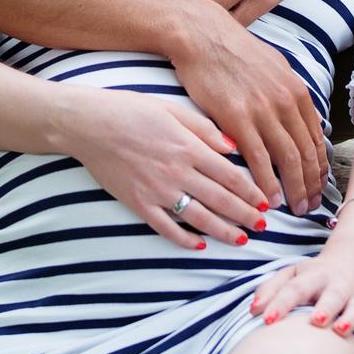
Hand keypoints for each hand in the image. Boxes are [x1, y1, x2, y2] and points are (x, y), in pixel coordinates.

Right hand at [55, 87, 270, 249]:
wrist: (88, 124)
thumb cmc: (129, 109)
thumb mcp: (171, 108)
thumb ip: (204, 128)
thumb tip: (233, 146)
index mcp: (188, 147)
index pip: (230, 175)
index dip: (250, 191)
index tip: (265, 201)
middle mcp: (177, 172)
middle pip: (220, 200)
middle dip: (245, 215)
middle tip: (263, 225)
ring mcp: (157, 191)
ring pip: (199, 218)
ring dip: (224, 231)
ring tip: (241, 239)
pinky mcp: (138, 203)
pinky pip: (167, 228)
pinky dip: (185, 239)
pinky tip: (201, 245)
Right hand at [166, 0, 329, 215]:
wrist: (203, 35)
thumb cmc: (234, 50)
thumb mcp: (274, 66)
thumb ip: (289, 93)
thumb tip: (301, 114)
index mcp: (296, 91)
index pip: (316, 139)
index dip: (319, 168)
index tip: (319, 186)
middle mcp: (286, 102)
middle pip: (306, 154)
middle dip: (312, 185)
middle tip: (312, 206)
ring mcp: (263, 110)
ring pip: (288, 160)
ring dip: (294, 189)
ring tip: (296, 209)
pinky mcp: (237, 118)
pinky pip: (258, 158)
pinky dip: (267, 182)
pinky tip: (269, 199)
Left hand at [248, 233, 353, 353]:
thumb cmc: (319, 273)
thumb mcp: (295, 272)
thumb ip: (272, 288)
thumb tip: (254, 310)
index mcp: (315, 275)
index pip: (296, 287)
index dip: (281, 302)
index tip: (267, 319)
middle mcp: (339, 284)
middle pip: (333, 294)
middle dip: (326, 306)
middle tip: (316, 320)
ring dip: (349, 319)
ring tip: (340, 331)